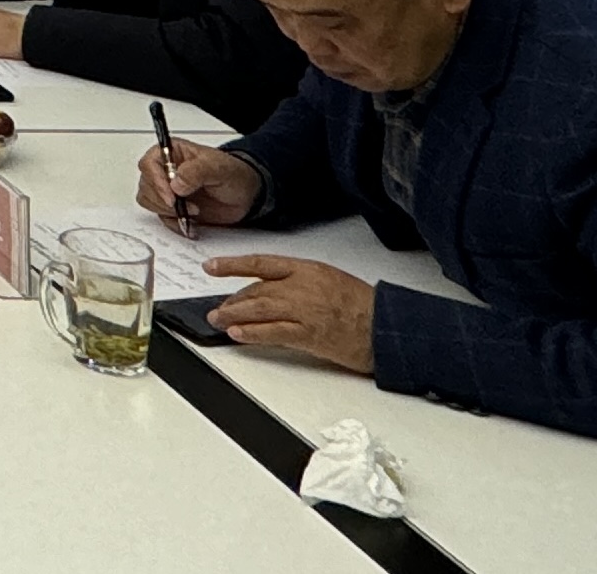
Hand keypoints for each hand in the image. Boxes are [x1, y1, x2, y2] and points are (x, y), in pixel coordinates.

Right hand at [136, 137, 261, 228]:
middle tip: (183, 206)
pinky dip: (174, 223)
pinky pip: (162, 217)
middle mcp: (165, 170)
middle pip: (146, 185)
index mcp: (172, 152)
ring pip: (149, 201)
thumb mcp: (218, 168)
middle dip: (163, 200)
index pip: (149, 163)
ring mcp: (168, 189)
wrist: (246, 195)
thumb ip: (196, 171)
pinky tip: (190, 222)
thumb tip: (175, 183)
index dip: (156, 180)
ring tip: (192, 212)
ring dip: (168, 211)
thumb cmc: (233, 174)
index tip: (171, 195)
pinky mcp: (173, 207)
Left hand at [208, 256, 378, 373]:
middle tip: (218, 309)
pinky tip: (237, 333)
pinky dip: (251, 332)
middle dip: (232, 300)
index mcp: (307, 269)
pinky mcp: (308, 334)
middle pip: (256, 289)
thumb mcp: (328, 279)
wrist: (385, 327)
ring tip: (218, 320)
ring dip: (233, 315)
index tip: (211, 266)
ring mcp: (304, 310)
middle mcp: (301, 286)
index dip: (233, 264)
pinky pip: (272, 332)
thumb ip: (299, 281)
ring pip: (258, 309)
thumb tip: (270, 289)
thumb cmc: (362, 304)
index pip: (261, 263)